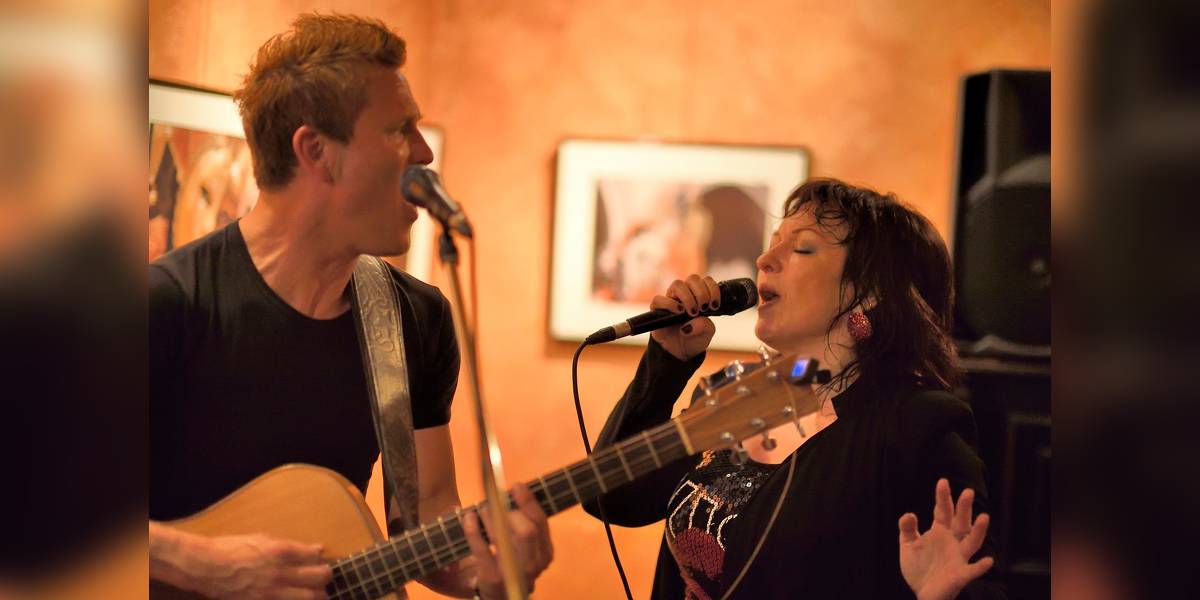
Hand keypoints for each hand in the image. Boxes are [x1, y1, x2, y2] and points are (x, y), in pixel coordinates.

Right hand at [177, 532, 331, 598]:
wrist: (205, 567)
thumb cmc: (231, 548)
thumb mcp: (261, 539)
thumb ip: (290, 545)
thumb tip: (314, 549)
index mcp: (282, 551)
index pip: (315, 556)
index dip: (319, 558)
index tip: (317, 559)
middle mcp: (281, 572)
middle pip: (320, 577)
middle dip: (326, 576)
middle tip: (323, 577)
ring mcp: (273, 592)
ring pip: (310, 597)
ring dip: (317, 595)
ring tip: (316, 593)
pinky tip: (295, 599)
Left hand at [462, 484, 553, 598]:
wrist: (499, 598)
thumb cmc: (511, 565)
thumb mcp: (525, 547)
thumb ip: (525, 523)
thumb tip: (515, 489)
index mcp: (545, 553)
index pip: (541, 522)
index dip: (528, 502)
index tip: (516, 485)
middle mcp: (535, 565)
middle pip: (527, 530)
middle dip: (510, 511)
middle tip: (496, 500)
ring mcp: (514, 574)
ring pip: (504, 537)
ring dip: (491, 517)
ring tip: (481, 508)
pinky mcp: (492, 579)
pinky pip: (481, 550)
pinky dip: (473, 529)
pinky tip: (469, 517)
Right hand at [649, 274, 718, 360]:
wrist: (679, 352)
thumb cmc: (694, 338)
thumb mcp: (706, 334)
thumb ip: (705, 326)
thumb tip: (693, 322)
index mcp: (699, 296)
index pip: (706, 281)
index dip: (712, 289)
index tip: (714, 305)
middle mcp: (685, 294)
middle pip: (693, 279)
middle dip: (702, 293)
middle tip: (704, 308)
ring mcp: (671, 300)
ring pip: (677, 284)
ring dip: (688, 297)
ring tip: (692, 312)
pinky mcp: (657, 310)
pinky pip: (659, 299)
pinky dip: (669, 304)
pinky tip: (678, 312)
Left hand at [899, 478, 994, 599]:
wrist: (923, 593)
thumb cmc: (919, 567)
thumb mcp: (908, 545)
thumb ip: (907, 529)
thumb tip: (909, 514)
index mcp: (940, 531)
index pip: (943, 511)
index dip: (943, 497)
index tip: (943, 481)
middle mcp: (952, 542)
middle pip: (960, 522)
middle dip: (964, 508)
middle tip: (968, 491)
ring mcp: (958, 558)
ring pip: (971, 542)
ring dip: (978, 531)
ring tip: (984, 517)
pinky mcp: (960, 575)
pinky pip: (973, 570)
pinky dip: (981, 566)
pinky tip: (988, 560)